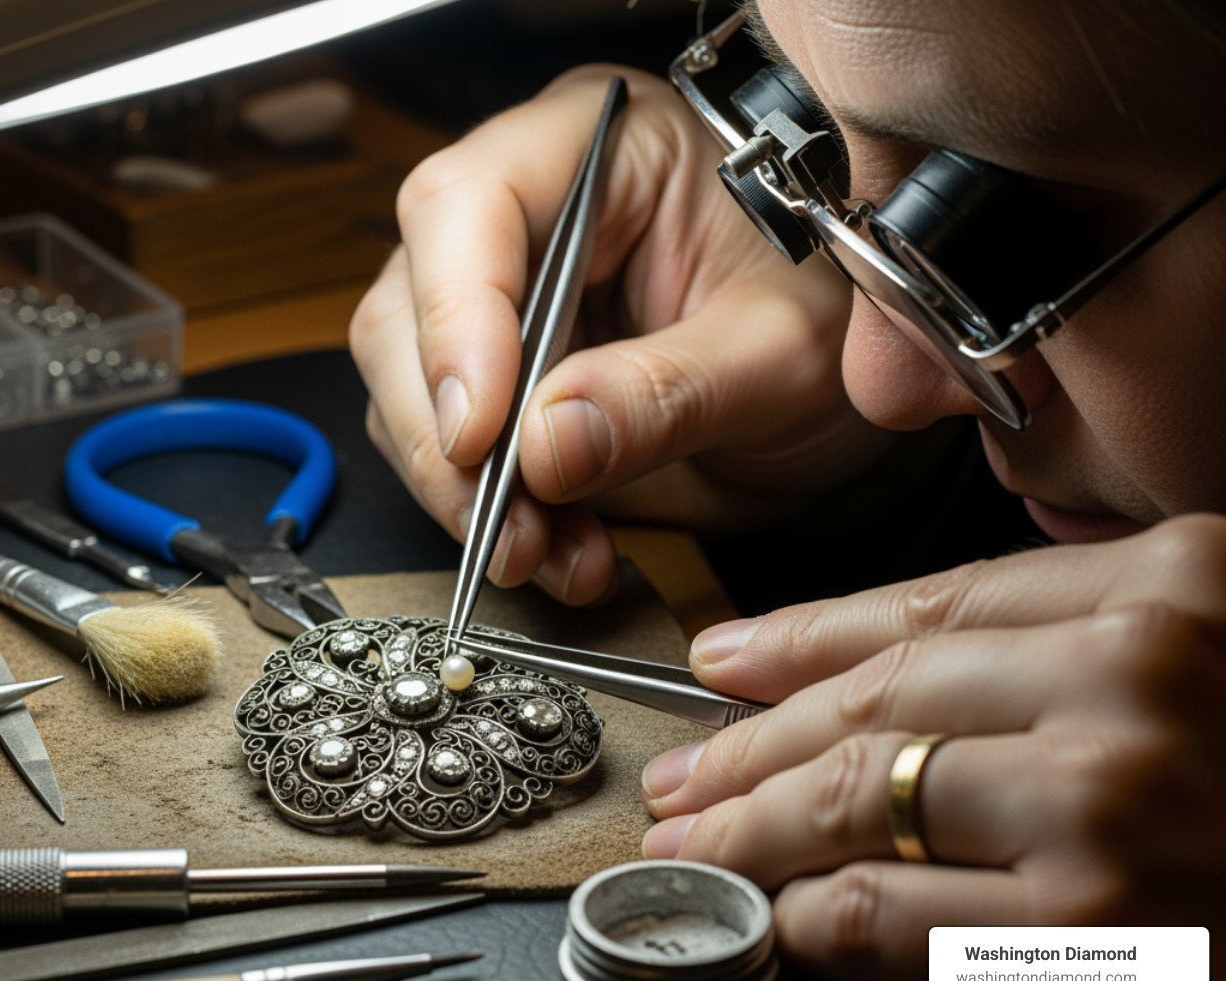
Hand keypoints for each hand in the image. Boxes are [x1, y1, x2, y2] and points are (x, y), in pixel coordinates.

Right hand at [350, 65, 883, 605]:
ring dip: (466, 492)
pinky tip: (561, 551)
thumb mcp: (785, 356)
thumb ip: (670, 394)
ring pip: (410, 385)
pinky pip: (451, 445)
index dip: (456, 320)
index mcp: (601, 146)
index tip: (483, 435)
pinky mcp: (499, 372)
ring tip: (552, 553)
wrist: (852, 378)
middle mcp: (529, 207)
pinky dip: (491, 515)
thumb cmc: (837, 316)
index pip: (469, 204)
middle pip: (411, 303)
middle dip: (451, 435)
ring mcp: (503, 292)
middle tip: (511, 528)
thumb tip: (544, 445)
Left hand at [640, 515, 1225, 980]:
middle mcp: (1138, 675)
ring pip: (856, 799)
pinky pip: (900, 917)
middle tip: (684, 772)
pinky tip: (777, 914)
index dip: (800, 635)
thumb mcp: (1216, 644)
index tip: (726, 661)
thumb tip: (890, 668)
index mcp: (1173, 582)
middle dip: (749, 740)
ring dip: (750, 828)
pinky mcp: (1111, 935)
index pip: (925, 602)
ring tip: (694, 840)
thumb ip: (1073, 636)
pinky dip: (818, 917)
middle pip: (874, 698)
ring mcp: (1115, 803)